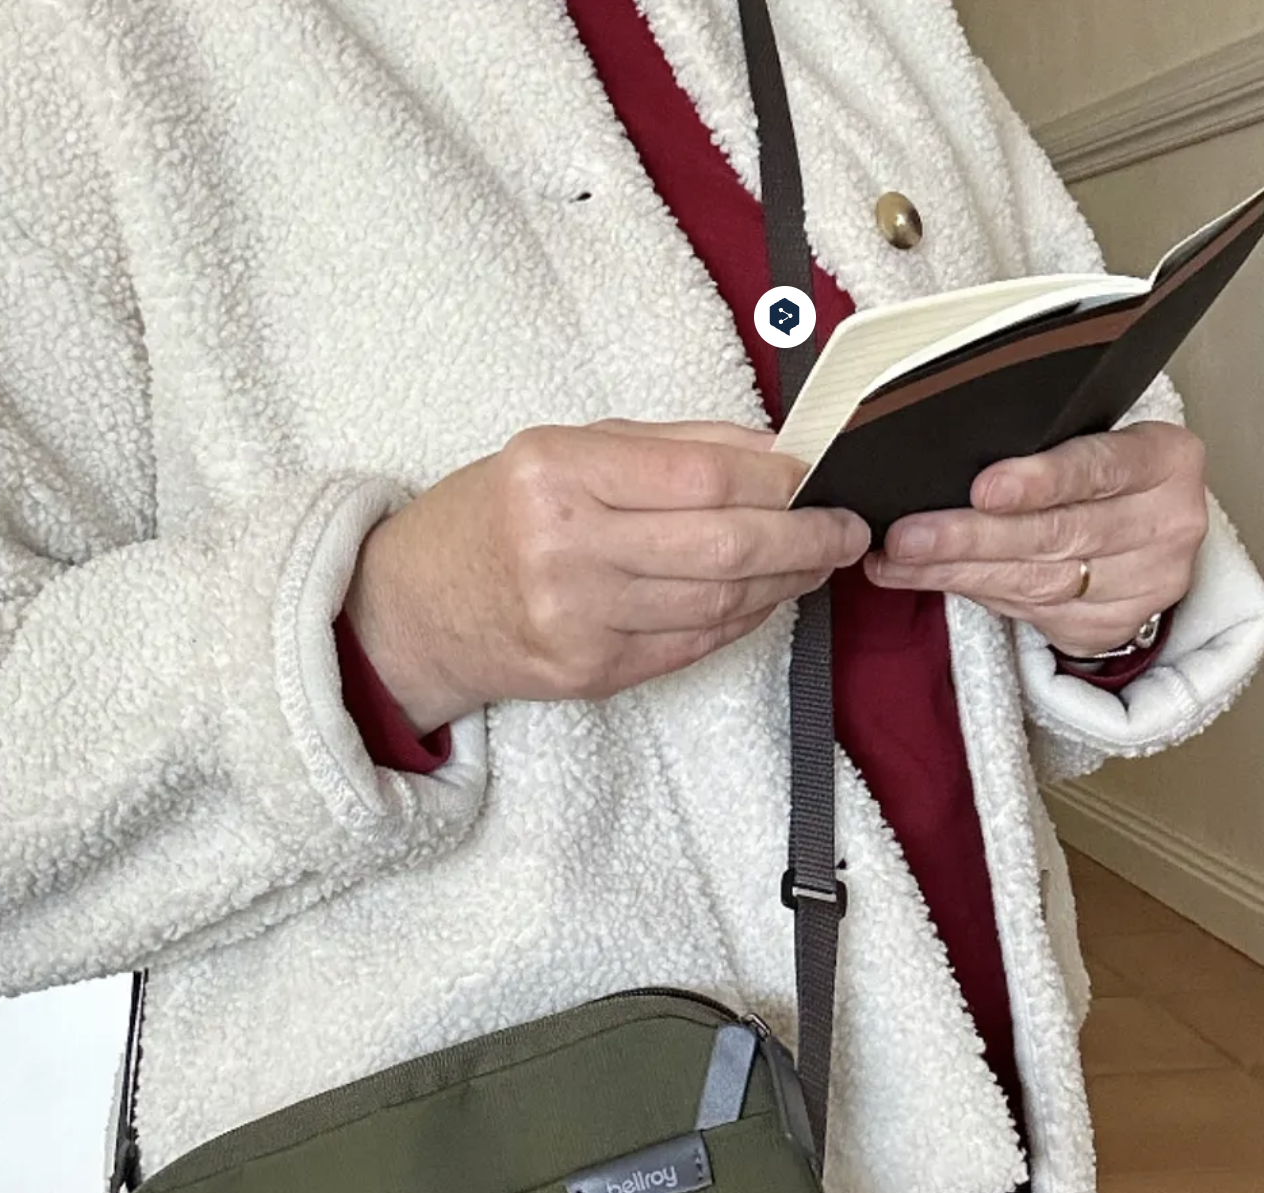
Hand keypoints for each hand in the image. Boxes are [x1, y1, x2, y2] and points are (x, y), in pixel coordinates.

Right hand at [342, 420, 870, 734]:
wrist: (414, 609)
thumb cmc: (494, 517)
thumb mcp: (561, 450)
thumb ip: (668, 447)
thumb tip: (774, 451)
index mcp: (558, 473)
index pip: (701, 476)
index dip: (778, 481)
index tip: (821, 478)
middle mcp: (567, 549)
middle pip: (724, 545)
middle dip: (805, 538)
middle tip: (849, 530)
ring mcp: (580, 621)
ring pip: (720, 602)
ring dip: (784, 582)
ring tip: (816, 561)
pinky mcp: (592, 674)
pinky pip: (695, 643)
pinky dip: (743, 618)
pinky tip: (765, 595)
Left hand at [863, 421, 1207, 658]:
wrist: (1151, 528)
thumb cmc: (1106, 472)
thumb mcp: (1095, 436)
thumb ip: (1046, 445)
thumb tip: (947, 465)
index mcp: (1168, 461)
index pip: (1099, 468)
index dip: (1039, 482)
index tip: (981, 490)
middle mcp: (1168, 526)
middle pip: (1058, 535)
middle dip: (972, 537)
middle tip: (908, 537)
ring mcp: (1147, 585)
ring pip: (1038, 583)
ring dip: (957, 572)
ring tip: (900, 561)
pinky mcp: (1114, 627)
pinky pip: (1032, 612)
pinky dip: (976, 594)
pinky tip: (932, 580)